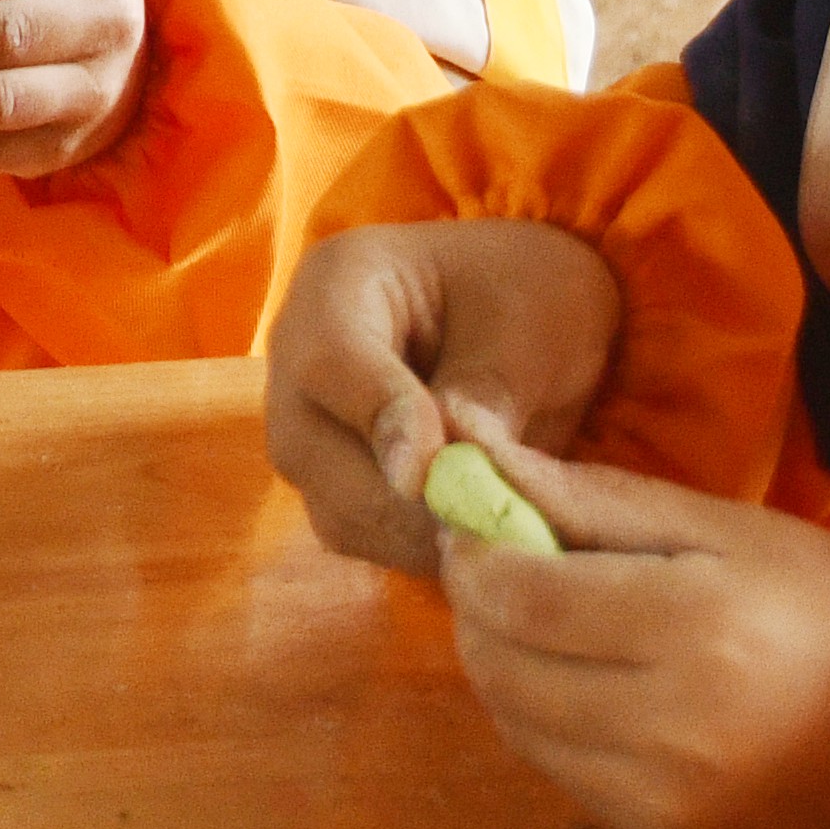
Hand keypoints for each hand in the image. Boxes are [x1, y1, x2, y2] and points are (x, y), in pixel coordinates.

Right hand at [264, 218, 623, 572]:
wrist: (525, 312)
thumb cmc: (527, 295)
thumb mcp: (530, 327)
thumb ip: (487, 394)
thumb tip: (450, 476)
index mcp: (339, 280)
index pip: (331, 358)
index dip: (378, 420)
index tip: (432, 476)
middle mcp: (298, 355)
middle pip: (311, 446)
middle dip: (398, 500)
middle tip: (483, 528)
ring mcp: (309, 424)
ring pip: (331, 506)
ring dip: (411, 535)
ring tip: (494, 535)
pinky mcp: (333, 481)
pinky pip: (358, 533)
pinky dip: (417, 548)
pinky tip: (478, 539)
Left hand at [435, 446, 829, 828]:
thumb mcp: (729, 528)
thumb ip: (596, 499)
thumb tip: (479, 453)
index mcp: (697, 626)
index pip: (520, 596)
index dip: (472, 554)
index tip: (471, 520)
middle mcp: (674, 726)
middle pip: (503, 666)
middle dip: (477, 609)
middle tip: (495, 564)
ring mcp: (668, 799)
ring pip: (517, 726)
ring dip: (502, 666)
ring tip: (541, 621)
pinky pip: (561, 774)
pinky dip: (545, 722)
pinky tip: (583, 683)